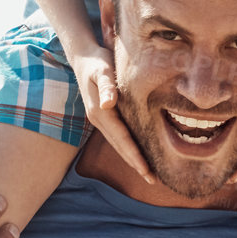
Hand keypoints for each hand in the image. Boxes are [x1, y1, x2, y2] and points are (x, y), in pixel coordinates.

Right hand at [72, 44, 157, 186]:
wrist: (83, 57)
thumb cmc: (97, 61)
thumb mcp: (101, 69)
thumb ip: (106, 85)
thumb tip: (108, 103)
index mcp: (101, 112)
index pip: (121, 140)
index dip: (134, 157)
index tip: (146, 172)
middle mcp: (99, 119)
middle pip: (120, 147)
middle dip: (135, 164)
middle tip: (153, 181)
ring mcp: (100, 119)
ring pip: (118, 144)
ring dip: (132, 158)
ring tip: (148, 172)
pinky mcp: (104, 115)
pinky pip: (118, 136)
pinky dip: (128, 147)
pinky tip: (138, 152)